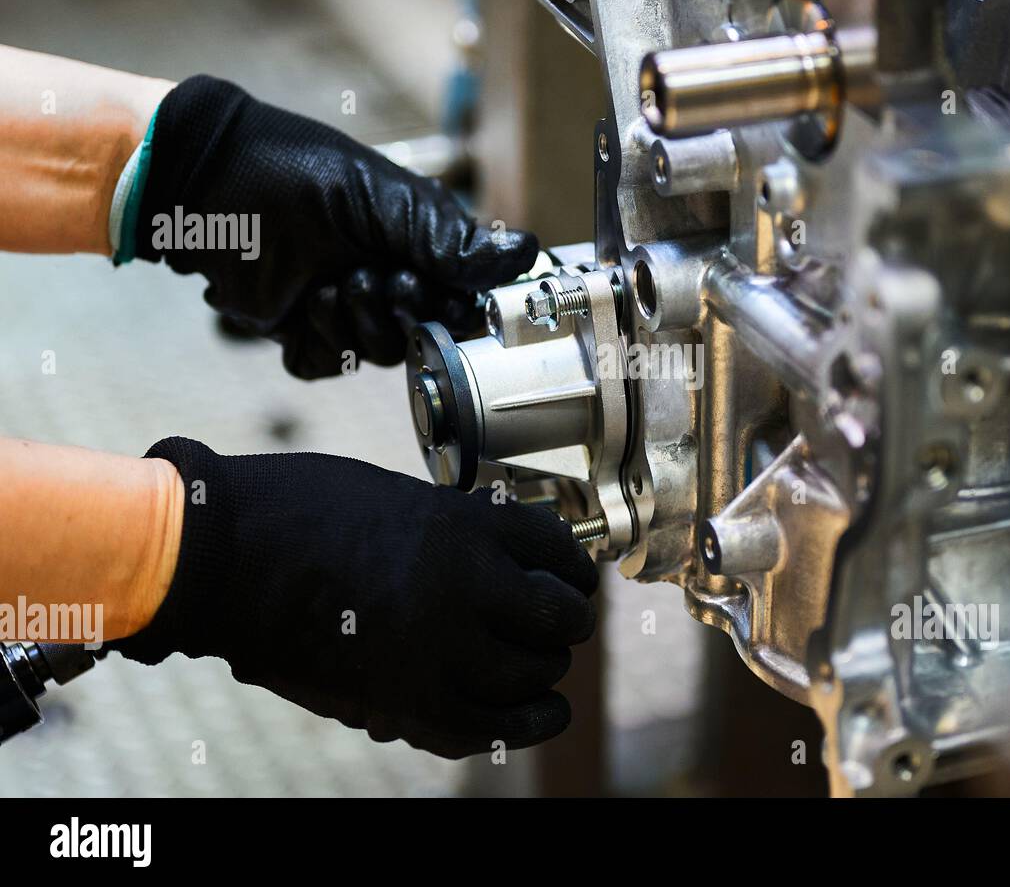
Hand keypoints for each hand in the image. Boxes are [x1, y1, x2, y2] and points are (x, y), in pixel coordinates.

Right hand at [110, 438, 597, 757]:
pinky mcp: (400, 699)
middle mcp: (461, 585)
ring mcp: (433, 647)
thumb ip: (455, 531)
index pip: (557, 549)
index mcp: (461, 524)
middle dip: (567, 621)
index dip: (575, 568)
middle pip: (558, 619)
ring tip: (538, 664)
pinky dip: (523, 723)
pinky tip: (541, 713)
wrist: (218, 554)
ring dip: (543, 670)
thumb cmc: (297, 511)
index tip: (573, 578)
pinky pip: (487, 727)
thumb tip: (502, 564)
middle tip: (559, 624)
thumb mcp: (395, 498)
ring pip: (531, 674)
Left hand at [131, 76, 537, 377]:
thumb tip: (524, 253)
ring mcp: (347, 308)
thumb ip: (449, 239)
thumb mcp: (383, 199)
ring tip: (331, 281)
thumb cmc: (292, 172)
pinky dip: (318, 341)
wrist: (205, 185)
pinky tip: (304, 302)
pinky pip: (328, 364)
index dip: (455, 305)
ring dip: (357, 320)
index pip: (464, 298)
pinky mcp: (304, 332)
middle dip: (401, 310)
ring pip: (380, 354)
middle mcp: (389, 279)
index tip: (432, 287)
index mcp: (418, 244)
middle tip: (375, 275)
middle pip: (425, 334)